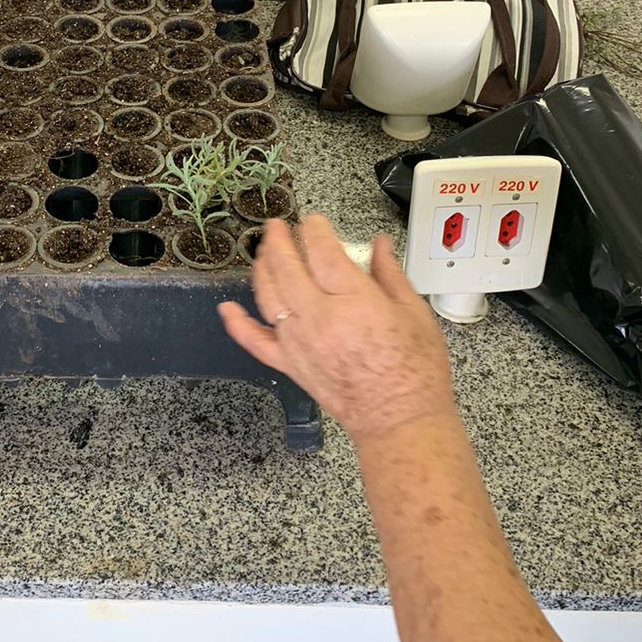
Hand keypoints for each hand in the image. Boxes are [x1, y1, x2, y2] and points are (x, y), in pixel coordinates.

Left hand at [218, 215, 455, 445]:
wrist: (399, 421)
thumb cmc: (415, 371)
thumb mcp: (414, 313)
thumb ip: (390, 274)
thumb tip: (379, 245)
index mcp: (354, 300)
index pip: (322, 251)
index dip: (314, 230)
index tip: (313, 221)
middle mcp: (319, 317)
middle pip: (287, 267)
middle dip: (278, 240)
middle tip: (276, 226)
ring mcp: (298, 341)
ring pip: (268, 295)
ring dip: (261, 268)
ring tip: (262, 252)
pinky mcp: (289, 364)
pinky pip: (254, 341)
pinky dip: (237, 323)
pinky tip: (227, 307)